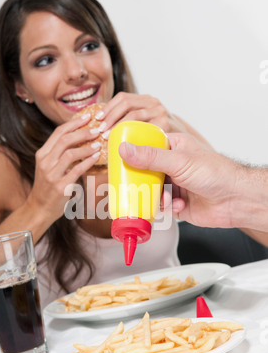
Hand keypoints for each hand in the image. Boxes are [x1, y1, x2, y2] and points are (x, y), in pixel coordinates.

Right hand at [26, 114, 101, 222]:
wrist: (39, 208)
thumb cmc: (48, 186)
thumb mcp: (49, 167)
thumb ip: (60, 154)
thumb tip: (80, 139)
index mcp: (42, 154)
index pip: (58, 132)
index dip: (74, 123)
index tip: (87, 117)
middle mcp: (45, 162)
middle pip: (65, 140)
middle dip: (83, 132)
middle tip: (97, 130)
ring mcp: (52, 174)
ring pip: (70, 153)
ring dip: (87, 147)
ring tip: (98, 144)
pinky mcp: (60, 186)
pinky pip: (77, 170)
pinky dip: (88, 162)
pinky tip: (96, 157)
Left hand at [96, 92, 184, 134]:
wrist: (184, 142)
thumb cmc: (158, 135)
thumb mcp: (145, 123)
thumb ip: (129, 120)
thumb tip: (102, 125)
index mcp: (145, 100)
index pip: (123, 97)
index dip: (108, 107)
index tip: (97, 119)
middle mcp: (153, 103)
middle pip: (126, 103)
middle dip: (110, 116)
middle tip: (100, 130)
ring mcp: (161, 112)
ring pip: (134, 115)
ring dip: (118, 126)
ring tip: (108, 137)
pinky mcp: (166, 125)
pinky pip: (145, 129)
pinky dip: (132, 135)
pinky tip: (124, 142)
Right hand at [119, 132, 239, 227]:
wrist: (235, 200)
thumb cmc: (215, 173)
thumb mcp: (179, 161)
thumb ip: (150, 157)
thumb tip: (124, 150)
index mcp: (173, 147)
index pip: (145, 145)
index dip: (131, 152)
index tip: (118, 158)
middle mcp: (172, 166)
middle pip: (144, 171)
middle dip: (139, 180)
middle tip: (129, 185)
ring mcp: (174, 184)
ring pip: (150, 191)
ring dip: (155, 197)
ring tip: (164, 199)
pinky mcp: (176, 203)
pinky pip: (160, 206)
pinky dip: (166, 207)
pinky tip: (177, 205)